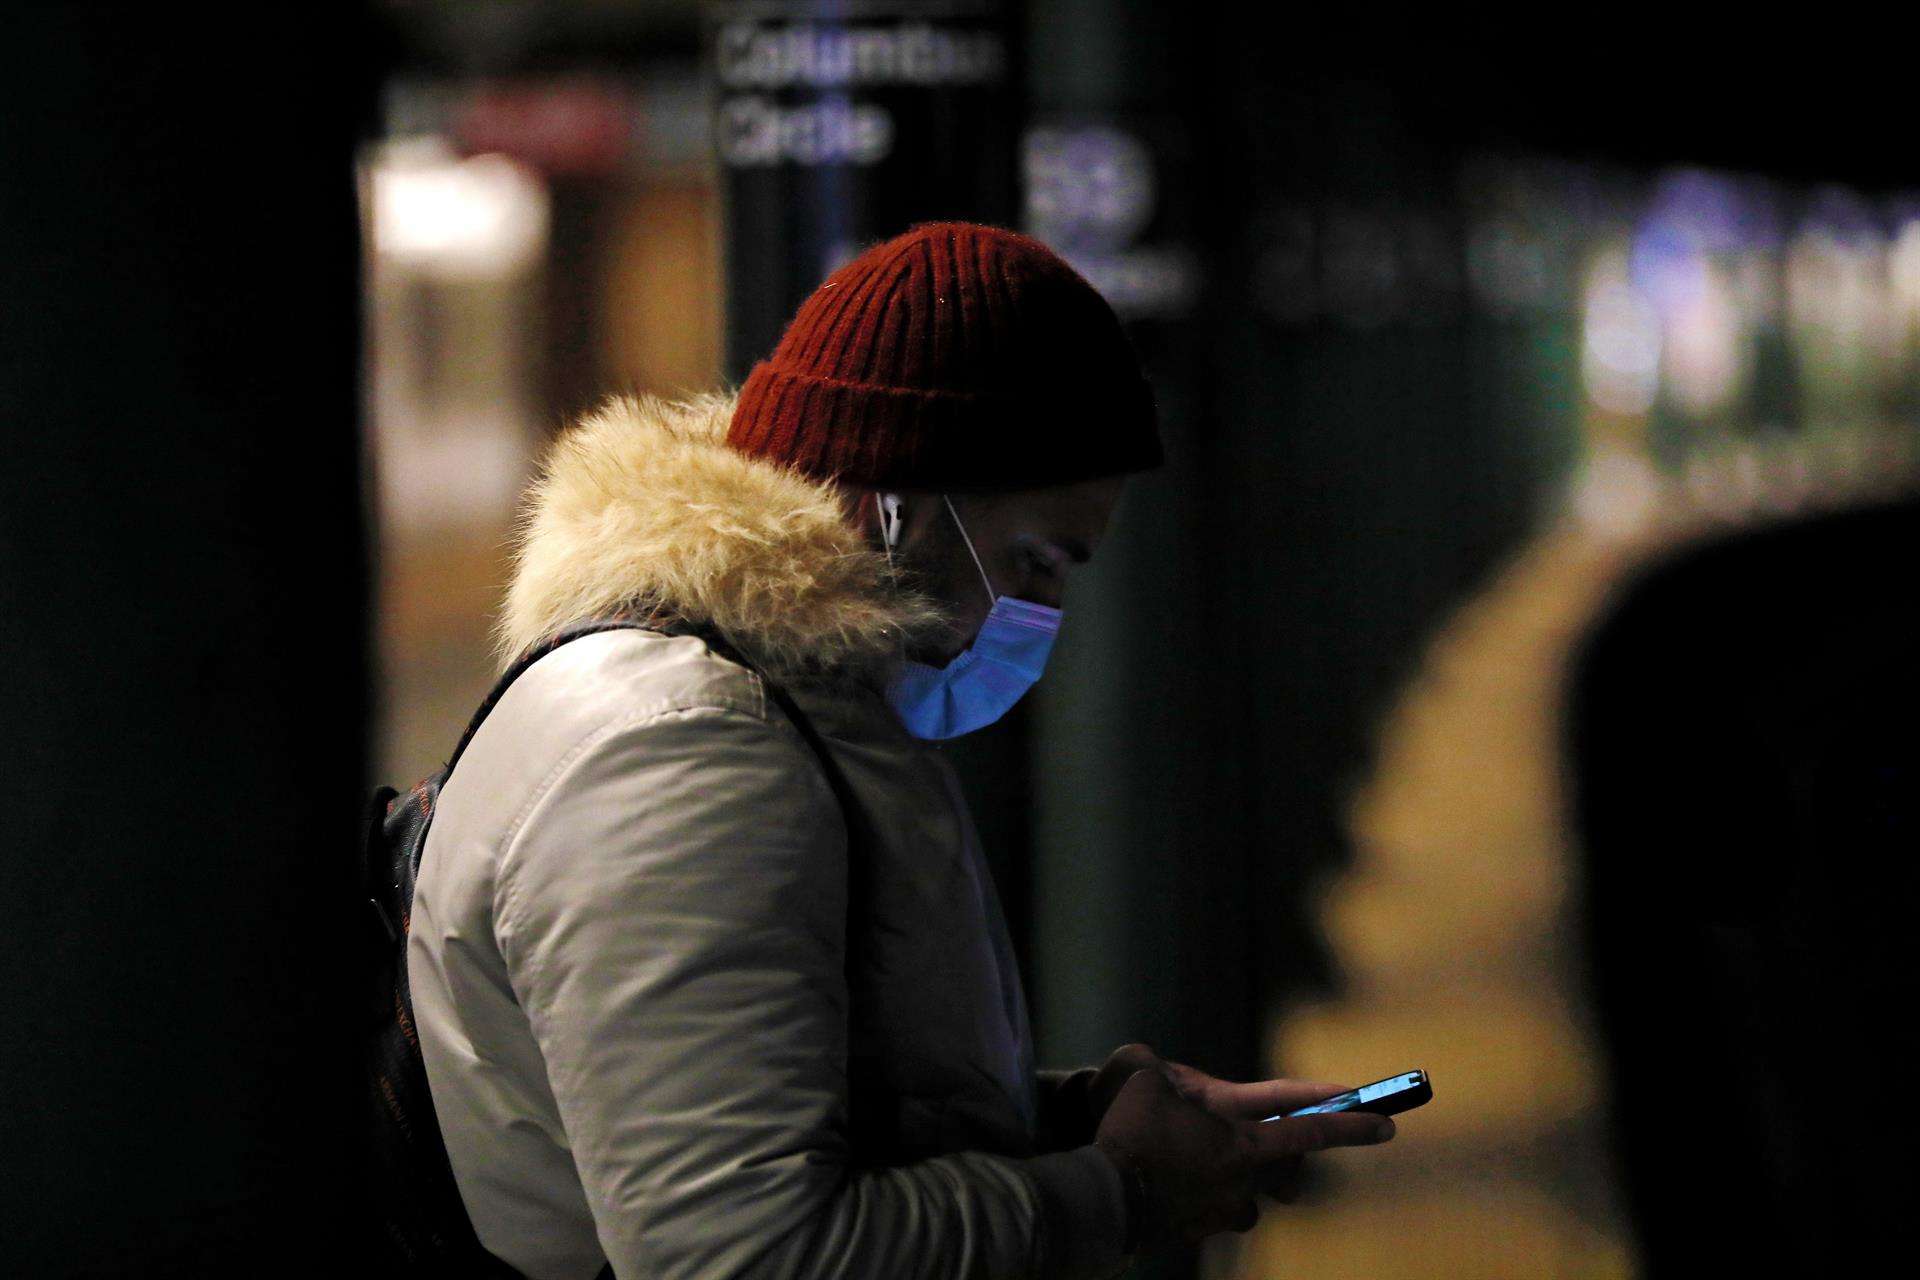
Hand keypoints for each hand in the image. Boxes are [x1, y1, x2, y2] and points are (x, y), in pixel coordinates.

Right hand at [1093, 1067, 1393, 1248]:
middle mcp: (1243, 1180)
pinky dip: (1200, 1192)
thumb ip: (1170, 1073)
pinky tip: (1167, 1180)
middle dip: (1280, 1156)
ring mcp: (1222, 1211)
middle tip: (1256, 1138)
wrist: (1102, 1198)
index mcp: (1241, 1141)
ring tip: (1195, 1157)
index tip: (1387, 1124)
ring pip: (1248, 1193)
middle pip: (1284, 1169)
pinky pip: (1213, 1208)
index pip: (1310, 1130)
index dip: (1352, 1124)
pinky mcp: (1197, 1230)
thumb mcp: (1147, 1079)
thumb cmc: (1130, 1134)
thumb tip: (1165, 1074)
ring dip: (1235, 1175)